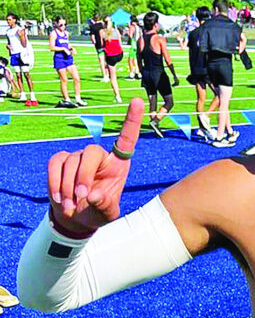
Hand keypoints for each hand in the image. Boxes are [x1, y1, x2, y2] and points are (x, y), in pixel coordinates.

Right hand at [48, 97, 143, 233]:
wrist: (77, 217)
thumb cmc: (98, 212)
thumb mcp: (107, 214)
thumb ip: (105, 205)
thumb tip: (94, 196)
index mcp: (118, 164)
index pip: (126, 139)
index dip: (132, 120)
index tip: (137, 100)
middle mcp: (99, 156)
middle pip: (90, 152)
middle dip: (83, 175)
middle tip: (81, 198)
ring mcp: (78, 156)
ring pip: (70, 161)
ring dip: (68, 186)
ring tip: (71, 206)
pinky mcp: (60, 160)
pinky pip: (55, 164)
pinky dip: (55, 182)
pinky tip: (59, 199)